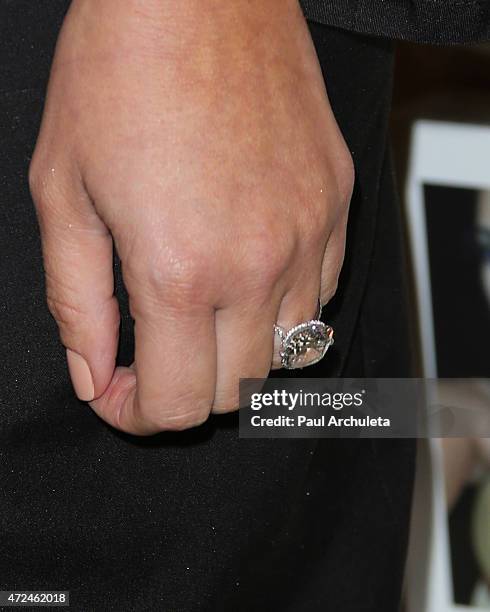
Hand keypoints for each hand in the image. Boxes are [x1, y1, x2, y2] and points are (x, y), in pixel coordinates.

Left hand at [29, 0, 353, 433]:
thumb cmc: (120, 74)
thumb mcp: (63, 194)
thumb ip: (78, 304)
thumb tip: (93, 374)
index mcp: (180, 269)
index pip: (176, 404)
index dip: (137, 415)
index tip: (118, 392)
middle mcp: (257, 265)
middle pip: (233, 392)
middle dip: (183, 391)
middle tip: (150, 354)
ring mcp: (307, 236)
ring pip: (287, 357)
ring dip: (235, 358)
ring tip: (200, 318)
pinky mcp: (336, 207)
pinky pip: (319, 298)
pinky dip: (281, 311)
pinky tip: (247, 276)